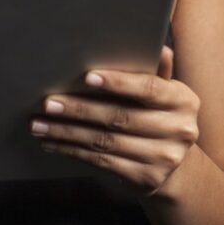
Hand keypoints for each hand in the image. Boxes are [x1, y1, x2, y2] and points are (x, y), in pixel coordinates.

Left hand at [31, 46, 200, 197]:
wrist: (175, 167)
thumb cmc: (160, 118)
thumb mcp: (165, 93)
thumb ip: (157, 72)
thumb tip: (157, 45)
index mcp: (183, 101)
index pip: (149, 88)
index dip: (118, 82)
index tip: (87, 77)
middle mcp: (179, 130)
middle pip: (120, 117)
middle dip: (79, 109)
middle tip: (48, 103)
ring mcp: (164, 158)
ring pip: (105, 141)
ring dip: (67, 132)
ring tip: (40, 124)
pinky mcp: (146, 179)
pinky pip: (102, 162)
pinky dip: (73, 151)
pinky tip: (53, 143)